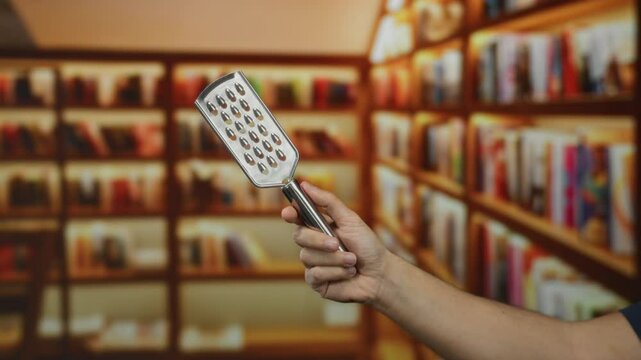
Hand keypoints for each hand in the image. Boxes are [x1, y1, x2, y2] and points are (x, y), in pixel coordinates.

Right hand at [281, 181, 391, 303]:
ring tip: (352, 261)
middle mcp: (313, 244)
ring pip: (308, 257)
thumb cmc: (367, 246)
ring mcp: (313, 263)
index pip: (297, 217)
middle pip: (299, 236)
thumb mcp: (350, 219)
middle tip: (336, 243)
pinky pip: (314, 274)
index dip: (290, 214)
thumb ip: (328, 202)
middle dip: (319, 240)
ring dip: (334, 259)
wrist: (380, 273)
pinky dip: (335, 272)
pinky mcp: (316, 281)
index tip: (289, 213)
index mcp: (319, 226)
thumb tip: (306, 185)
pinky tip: (348, 273)